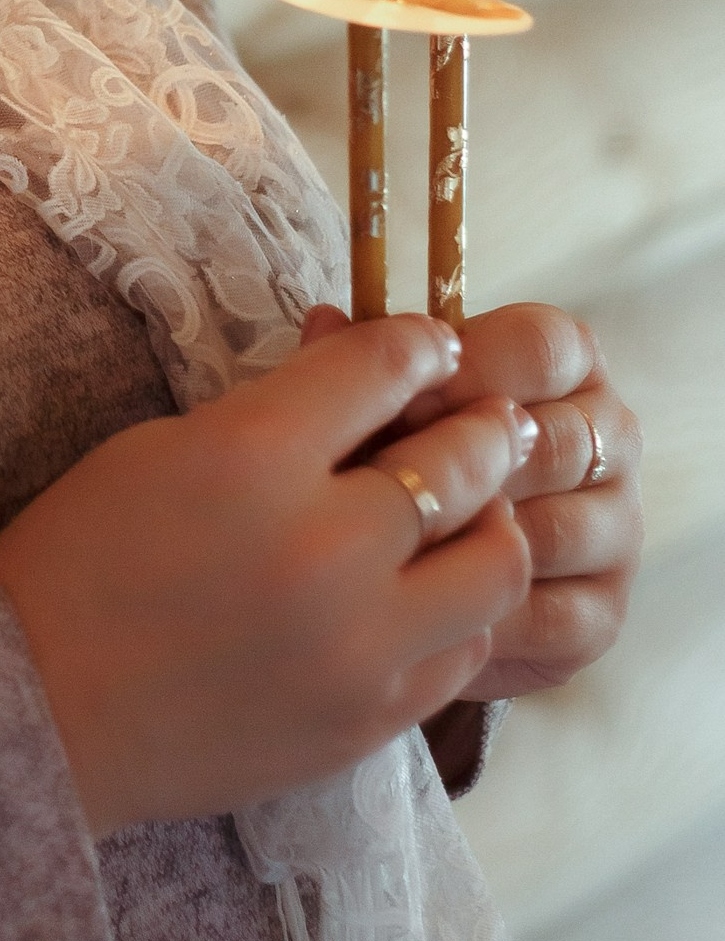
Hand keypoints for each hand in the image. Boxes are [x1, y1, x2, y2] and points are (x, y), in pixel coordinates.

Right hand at [0, 313, 532, 834]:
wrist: (43, 710)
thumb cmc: (84, 560)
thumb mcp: (165, 448)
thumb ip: (276, 410)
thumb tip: (361, 363)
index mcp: (254, 457)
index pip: (386, 366)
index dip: (423, 344)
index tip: (434, 345)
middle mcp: (323, 547)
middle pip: (465, 461)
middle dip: (486, 424)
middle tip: (491, 418)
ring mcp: (358, 645)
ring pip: (496, 564)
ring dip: (494, 523)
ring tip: (477, 513)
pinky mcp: (371, 719)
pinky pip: (467, 653)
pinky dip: (462, 614)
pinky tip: (432, 597)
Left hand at [301, 300, 641, 700]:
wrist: (416, 565)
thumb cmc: (400, 453)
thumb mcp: (377, 398)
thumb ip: (358, 360)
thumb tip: (324, 324)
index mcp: (563, 361)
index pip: (543, 346)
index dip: (471, 366)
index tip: (402, 394)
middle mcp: (608, 437)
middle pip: (556, 440)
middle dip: (465, 463)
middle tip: (390, 480)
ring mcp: (615, 528)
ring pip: (553, 531)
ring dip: (473, 542)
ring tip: (396, 549)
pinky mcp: (603, 614)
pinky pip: (552, 616)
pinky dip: (485, 616)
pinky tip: (421, 611)